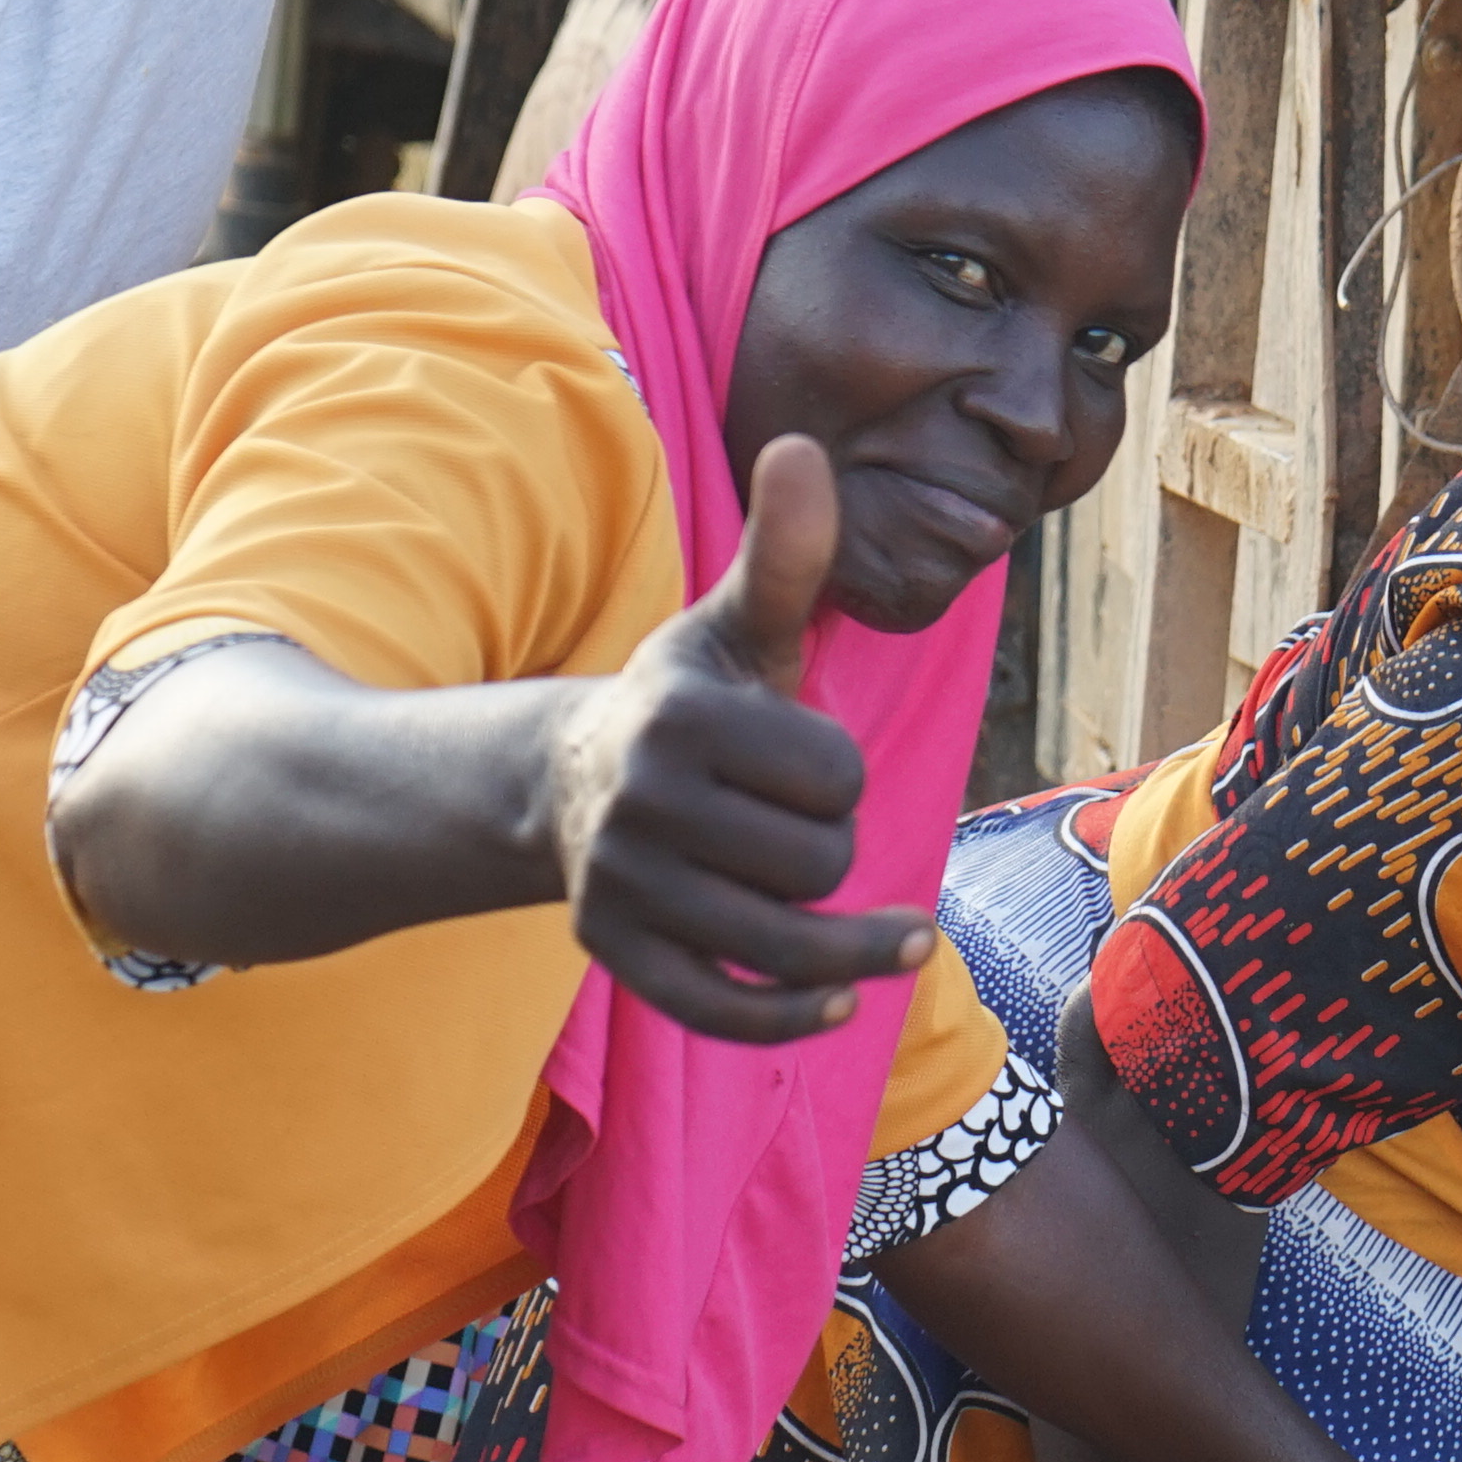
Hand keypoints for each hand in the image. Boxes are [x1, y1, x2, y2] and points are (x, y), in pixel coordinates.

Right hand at [538, 438, 936, 1040]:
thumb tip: (801, 445)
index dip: (840, 774)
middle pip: (817, 863)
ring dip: (846, 944)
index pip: (834, 776)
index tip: (803, 764)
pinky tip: (842, 1005)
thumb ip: (785, 555)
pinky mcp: (615, 953)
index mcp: (679, 717)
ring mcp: (622, 885)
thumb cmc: (688, 703)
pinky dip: (786, 1016)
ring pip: (782, 944)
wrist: (568, 780)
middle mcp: (639, 803)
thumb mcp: (735, 627)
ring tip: (892, 939)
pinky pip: (717, 1010)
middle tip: (791, 826)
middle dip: (831, 848)